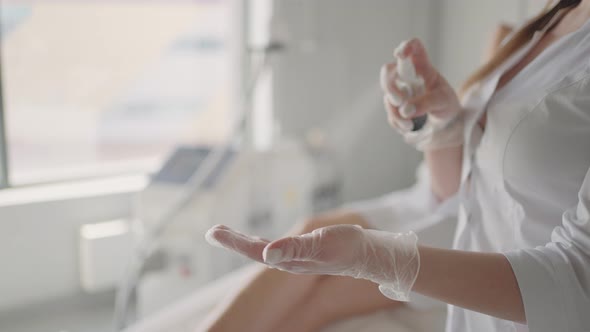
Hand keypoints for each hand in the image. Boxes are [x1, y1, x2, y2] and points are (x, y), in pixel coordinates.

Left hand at [206, 224, 419, 301]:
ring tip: (227, 234)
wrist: (366, 254)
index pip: (254, 250)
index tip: (213, 232)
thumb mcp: (319, 245)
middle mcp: (287, 260)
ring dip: (244, 242)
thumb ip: (293, 248)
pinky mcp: (303, 253)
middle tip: (213, 231)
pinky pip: (275, 248)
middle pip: (255, 250)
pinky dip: (261, 243)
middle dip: (233, 241)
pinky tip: (260, 243)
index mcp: (287, 258)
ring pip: (263, 249)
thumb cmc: (345, 248)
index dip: (233, 242)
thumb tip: (267, 254)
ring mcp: (295, 258)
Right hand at [380, 38, 464, 150]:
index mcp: (423, 67)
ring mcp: (398, 91)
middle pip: (388, 70)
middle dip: (390, 87)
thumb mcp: (443, 102)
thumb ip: (426, 103)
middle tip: (399, 101)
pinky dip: (397, 122)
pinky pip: (390, 113)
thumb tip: (405, 110)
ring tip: (409, 125)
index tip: (399, 55)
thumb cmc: (446, 104)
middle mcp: (407, 76)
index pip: (414, 48)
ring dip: (395, 112)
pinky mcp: (394, 106)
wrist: (445, 123)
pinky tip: (408, 127)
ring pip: (387, 96)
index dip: (405, 47)